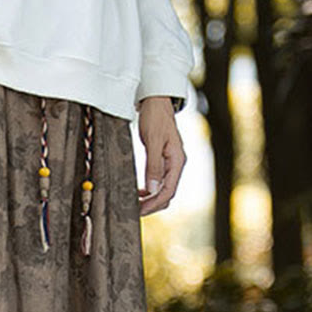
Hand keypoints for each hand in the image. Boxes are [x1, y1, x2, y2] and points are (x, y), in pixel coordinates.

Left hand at [137, 96, 185, 215]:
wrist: (157, 101)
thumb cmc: (155, 117)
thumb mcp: (153, 141)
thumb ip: (153, 166)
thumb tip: (152, 189)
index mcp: (177, 161)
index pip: (168, 191)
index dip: (154, 204)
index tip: (139, 210)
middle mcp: (176, 164)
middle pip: (166, 194)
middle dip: (151, 205)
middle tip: (134, 211)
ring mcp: (171, 163)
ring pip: (163, 190)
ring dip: (150, 199)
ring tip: (135, 204)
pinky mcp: (163, 161)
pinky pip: (158, 182)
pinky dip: (149, 190)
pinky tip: (139, 193)